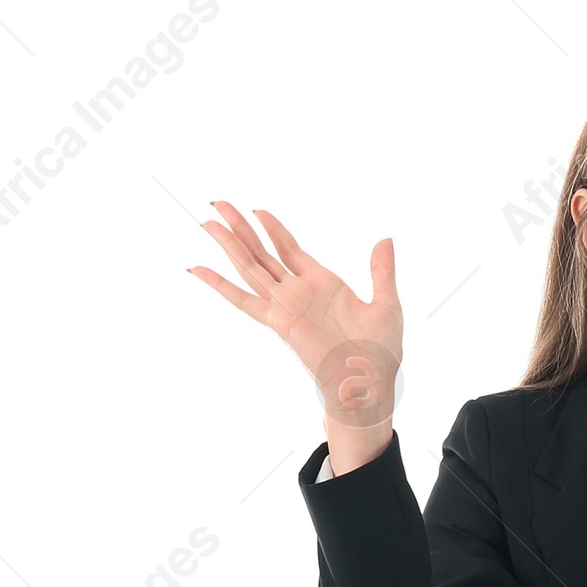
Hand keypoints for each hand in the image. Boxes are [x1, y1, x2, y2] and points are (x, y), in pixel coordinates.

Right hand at [188, 201, 401, 437]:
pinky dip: (220, 284)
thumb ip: (382, 270)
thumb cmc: (380, 352)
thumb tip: (386, 239)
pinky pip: (243, 299)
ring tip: (207, 221)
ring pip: (249, 267)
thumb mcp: (387, 303)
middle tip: (218, 204)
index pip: (289, 248)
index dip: (273, 228)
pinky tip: (199, 269)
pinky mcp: (278, 321)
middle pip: (261, 253)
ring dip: (228, 244)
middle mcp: (298, 292)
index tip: (256, 209)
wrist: (369, 382)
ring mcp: (285, 306)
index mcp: (323, 284)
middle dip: (240, 228)